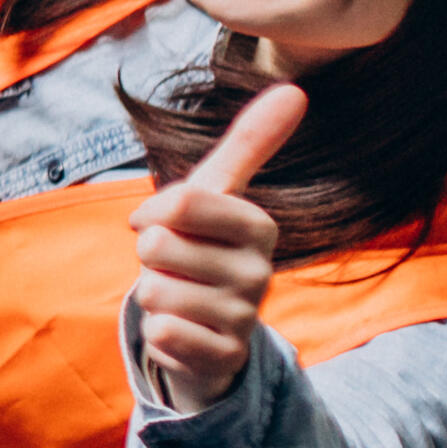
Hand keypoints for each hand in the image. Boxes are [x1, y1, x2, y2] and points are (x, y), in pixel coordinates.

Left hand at [129, 84, 304, 409]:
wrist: (208, 332)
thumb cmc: (203, 251)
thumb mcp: (217, 195)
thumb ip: (249, 144)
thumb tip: (296, 88)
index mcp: (258, 227)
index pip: (182, 204)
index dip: (153, 214)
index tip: (159, 223)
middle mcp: (259, 272)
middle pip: (158, 248)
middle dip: (150, 259)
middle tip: (175, 268)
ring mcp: (244, 318)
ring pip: (155, 293)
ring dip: (152, 297)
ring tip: (179, 299)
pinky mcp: (224, 358)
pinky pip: (163, 335)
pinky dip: (158, 334)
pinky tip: (181, 332)